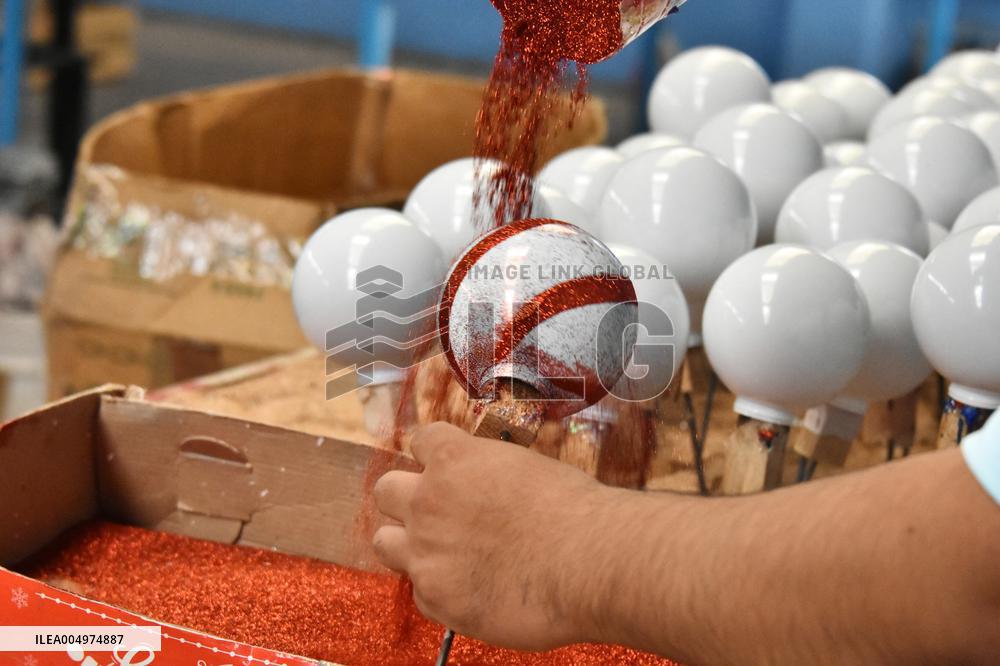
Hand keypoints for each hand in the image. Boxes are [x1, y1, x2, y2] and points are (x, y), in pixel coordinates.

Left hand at [372, 422, 610, 650]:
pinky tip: (474, 590)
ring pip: (384, 542)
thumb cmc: (573, 510)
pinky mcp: (435, 597)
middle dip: (407, 500)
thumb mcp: (527, 468)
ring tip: (441, 556)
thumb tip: (490, 489)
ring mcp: (425, 551)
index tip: (446, 469)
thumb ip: (491, 476)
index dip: (433, 455)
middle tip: (436, 515)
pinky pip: (419, 591)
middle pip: (386, 491)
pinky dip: (441, 591)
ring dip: (407, 545)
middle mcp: (428, 500)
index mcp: (454, 458)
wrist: (587, 562)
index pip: (420, 441)